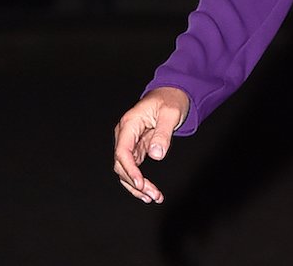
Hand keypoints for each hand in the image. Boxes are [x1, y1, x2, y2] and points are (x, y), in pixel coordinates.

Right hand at [112, 86, 189, 202]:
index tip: (141, 183)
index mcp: (129, 124)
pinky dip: (140, 181)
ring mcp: (129, 142)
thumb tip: (156, 155)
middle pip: (121, 164)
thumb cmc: (170, 100)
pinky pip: (133, 168)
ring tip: (153, 198)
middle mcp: (125, 135)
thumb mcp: (171, 113)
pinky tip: (149, 192)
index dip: (130, 170)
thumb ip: (163, 133)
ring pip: (125, 170)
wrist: (171, 94)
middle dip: (135, 182)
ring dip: (137, 186)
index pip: (122, 152)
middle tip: (152, 195)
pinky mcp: (136, 149)